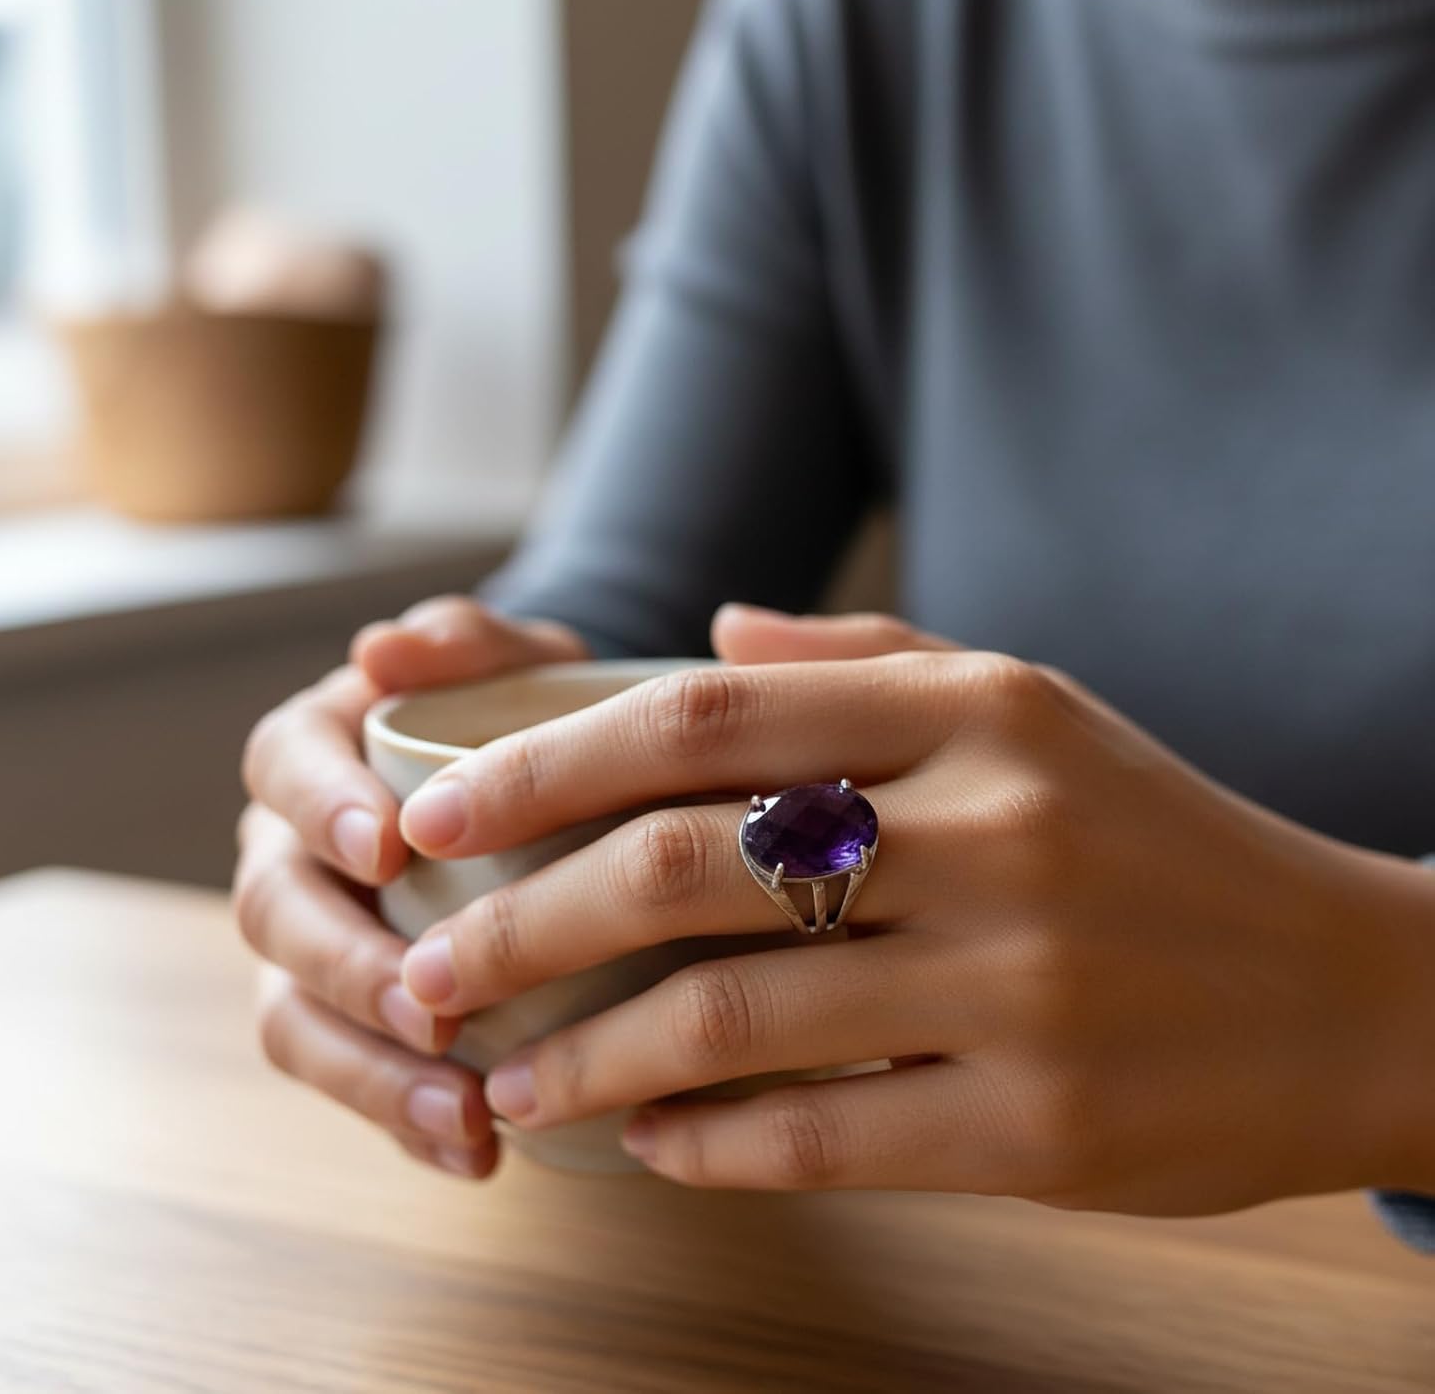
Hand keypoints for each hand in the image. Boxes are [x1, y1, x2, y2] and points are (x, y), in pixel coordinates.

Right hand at [233, 595, 589, 1177]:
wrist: (559, 793)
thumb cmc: (527, 718)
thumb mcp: (517, 663)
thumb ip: (464, 642)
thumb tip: (385, 648)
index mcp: (317, 754)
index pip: (283, 770)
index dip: (322, 808)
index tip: (386, 845)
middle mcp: (291, 853)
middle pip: (275, 912)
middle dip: (347, 964)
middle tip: (431, 1006)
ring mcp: (314, 946)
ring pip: (295, 1018)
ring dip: (371, 1074)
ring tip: (464, 1117)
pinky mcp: (353, 1021)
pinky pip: (354, 1080)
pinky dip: (407, 1122)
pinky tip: (479, 1156)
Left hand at [395, 603, 1434, 1208]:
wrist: (1356, 988)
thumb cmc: (1158, 836)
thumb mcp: (1034, 706)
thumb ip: (863, 658)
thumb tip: (710, 626)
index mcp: (974, 711)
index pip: (702, 718)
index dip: (545, 766)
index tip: (436, 814)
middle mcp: (991, 830)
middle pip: (688, 864)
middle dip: (525, 921)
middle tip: (430, 965)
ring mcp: (1019, 983)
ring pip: (735, 1016)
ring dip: (591, 1055)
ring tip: (507, 1078)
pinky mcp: (1044, 1127)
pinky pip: (824, 1139)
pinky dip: (707, 1146)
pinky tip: (647, 1146)